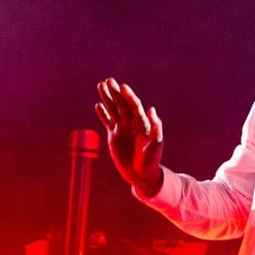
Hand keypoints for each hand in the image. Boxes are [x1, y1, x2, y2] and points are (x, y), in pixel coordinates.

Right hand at [95, 78, 163, 196]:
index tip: (123, 86)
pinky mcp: (113, 136)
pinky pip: (107, 121)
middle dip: (115, 92)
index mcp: (142, 123)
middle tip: (108, 80)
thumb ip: (156, 127)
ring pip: (113, 110)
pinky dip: (103, 113)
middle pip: (122, 104)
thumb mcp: (156, 144)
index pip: (134, 105)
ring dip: (107, 98)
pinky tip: (98, 105)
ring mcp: (122, 128)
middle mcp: (131, 123)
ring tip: (100, 86)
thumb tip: (152, 109)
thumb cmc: (151, 159)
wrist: (141, 174)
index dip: (129, 96)